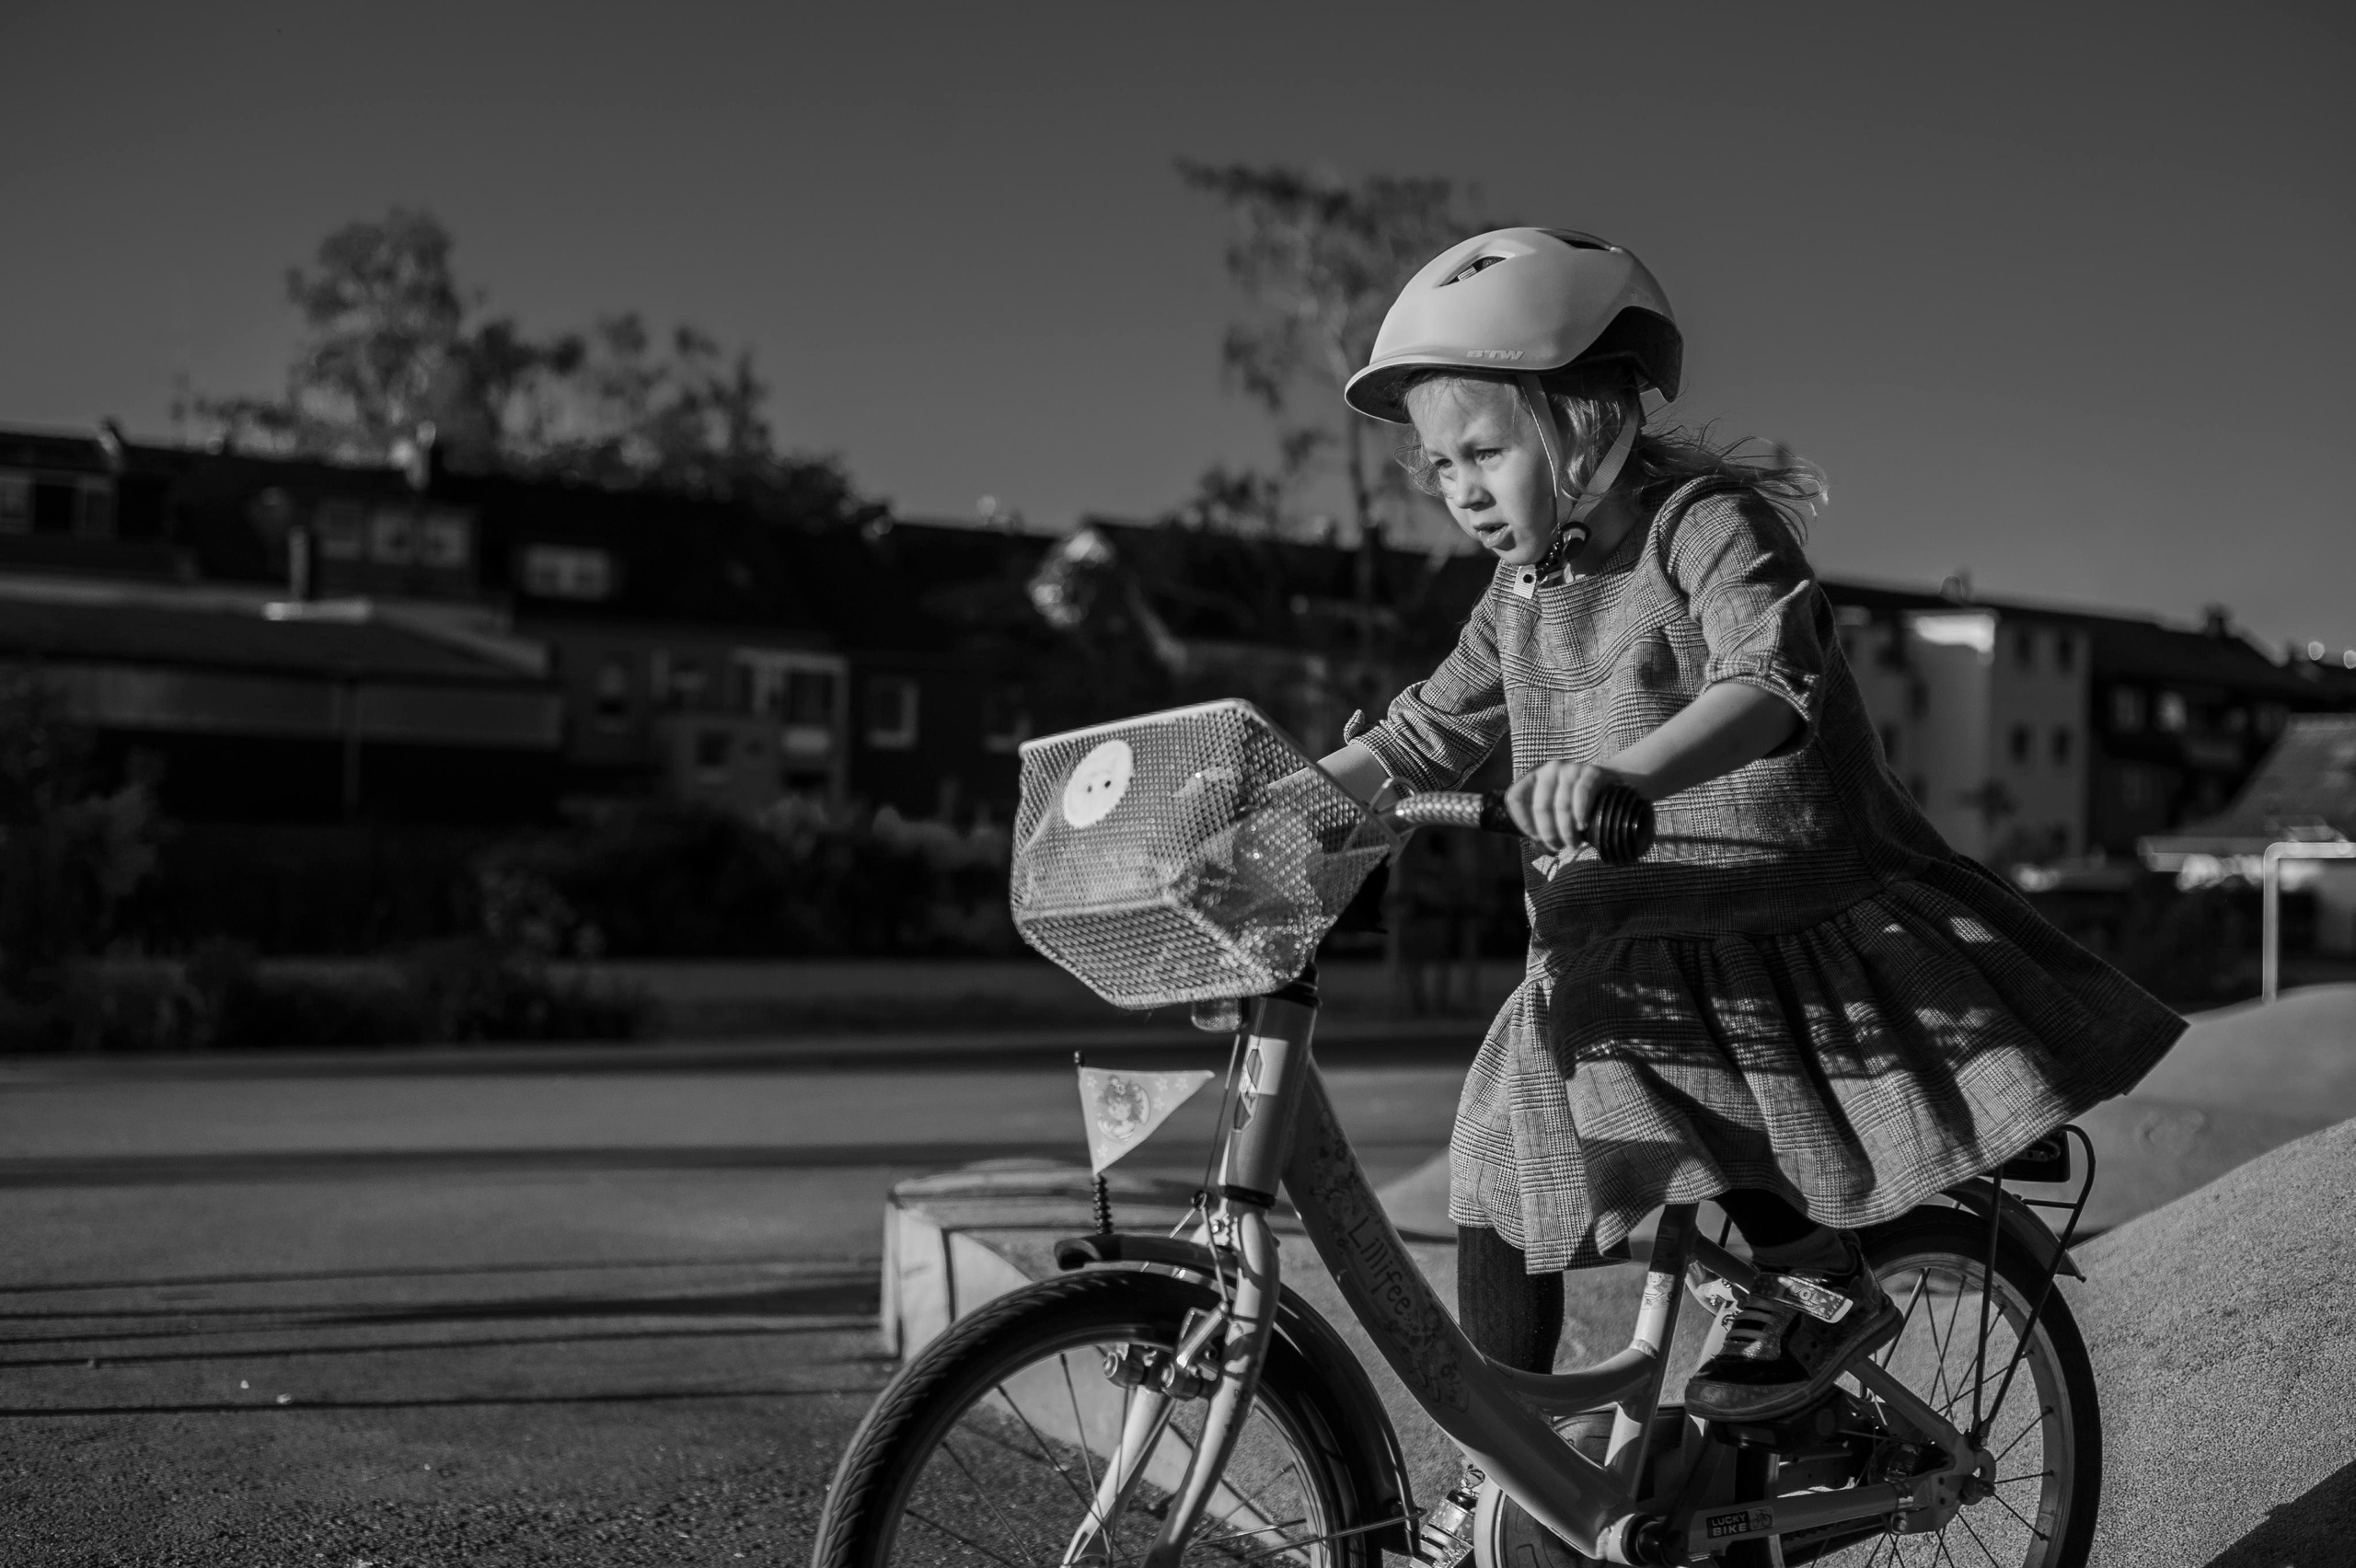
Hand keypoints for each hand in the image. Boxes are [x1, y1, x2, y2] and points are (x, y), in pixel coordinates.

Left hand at [1505, 760, 1646, 851]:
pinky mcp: (1591, 772)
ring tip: (1573, 843)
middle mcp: (1549, 770)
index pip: (1515, 797)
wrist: (1610, 784)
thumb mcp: (1555, 808)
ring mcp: (1570, 769)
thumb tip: (1539, 846)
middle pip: (1540, 807)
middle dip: (1548, 833)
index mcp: (1534, 777)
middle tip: (1558, 847)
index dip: (1522, 821)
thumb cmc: (1576, 803)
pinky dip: (1580, 815)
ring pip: (1561, 805)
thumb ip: (1543, 820)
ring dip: (1567, 831)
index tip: (1535, 837)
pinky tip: (1582, 826)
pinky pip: (1582, 795)